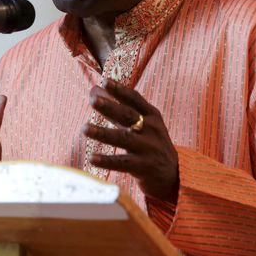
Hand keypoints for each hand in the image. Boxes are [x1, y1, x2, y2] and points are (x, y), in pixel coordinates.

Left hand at [83, 79, 178, 202]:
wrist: (172, 174)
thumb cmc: (151, 144)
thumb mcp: (141, 124)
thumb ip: (118, 109)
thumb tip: (95, 90)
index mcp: (152, 116)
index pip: (135, 99)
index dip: (120, 90)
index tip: (105, 81)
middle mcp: (151, 129)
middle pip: (128, 116)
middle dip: (110, 107)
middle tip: (93, 100)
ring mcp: (148, 148)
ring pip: (123, 138)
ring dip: (102, 133)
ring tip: (84, 129)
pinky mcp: (144, 166)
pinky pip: (122, 162)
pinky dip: (106, 160)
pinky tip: (92, 158)